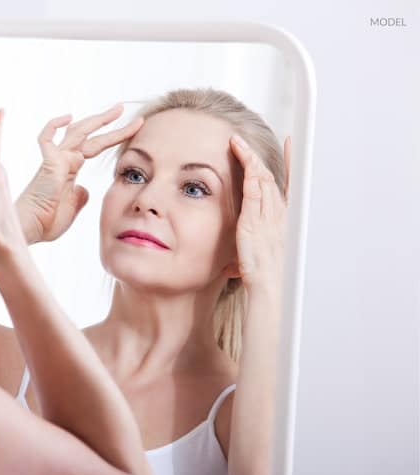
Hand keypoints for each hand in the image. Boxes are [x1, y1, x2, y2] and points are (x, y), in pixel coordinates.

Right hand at [16, 106, 142, 243]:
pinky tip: (67, 117)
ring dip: (98, 120)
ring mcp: (56, 160)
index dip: (113, 137)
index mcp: (71, 170)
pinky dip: (54, 125)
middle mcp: (64, 160)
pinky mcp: (47, 163)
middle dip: (107, 121)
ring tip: (117, 110)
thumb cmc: (48, 221)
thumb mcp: (73, 207)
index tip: (132, 129)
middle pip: (89, 134)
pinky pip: (47, 138)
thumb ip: (81, 195)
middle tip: (121, 108)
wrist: (32, 228)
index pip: (95, 146)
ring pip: (78, 132)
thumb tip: (85, 188)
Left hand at [230, 134, 291, 291]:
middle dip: (260, 156)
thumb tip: (232, 265)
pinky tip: (242, 155)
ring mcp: (268, 214)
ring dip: (249, 157)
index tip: (290, 146)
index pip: (284, 187)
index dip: (287, 165)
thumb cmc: (263, 277)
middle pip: (270, 177)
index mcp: (280, 222)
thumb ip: (247, 255)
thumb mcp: (256, 260)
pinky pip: (253, 186)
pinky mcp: (255, 218)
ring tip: (238, 142)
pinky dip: (248, 167)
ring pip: (261, 177)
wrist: (269, 286)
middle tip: (251, 139)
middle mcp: (278, 214)